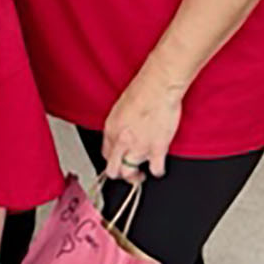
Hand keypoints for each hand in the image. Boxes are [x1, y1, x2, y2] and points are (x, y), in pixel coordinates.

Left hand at [102, 65, 183, 180]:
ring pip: (130, 173)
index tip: (118, 160)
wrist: (157, 88)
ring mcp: (139, 148)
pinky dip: (157, 170)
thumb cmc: (141, 91)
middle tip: (128, 172)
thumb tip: (122, 134)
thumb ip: (119, 126)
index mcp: (111, 130)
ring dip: (136, 175)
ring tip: (142, 173)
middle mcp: (122, 142)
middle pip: (113, 170)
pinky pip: (156, 170)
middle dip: (119, 173)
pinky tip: (158, 166)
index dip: (113, 159)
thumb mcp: (120, 109)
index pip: (106, 154)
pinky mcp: (157, 150)